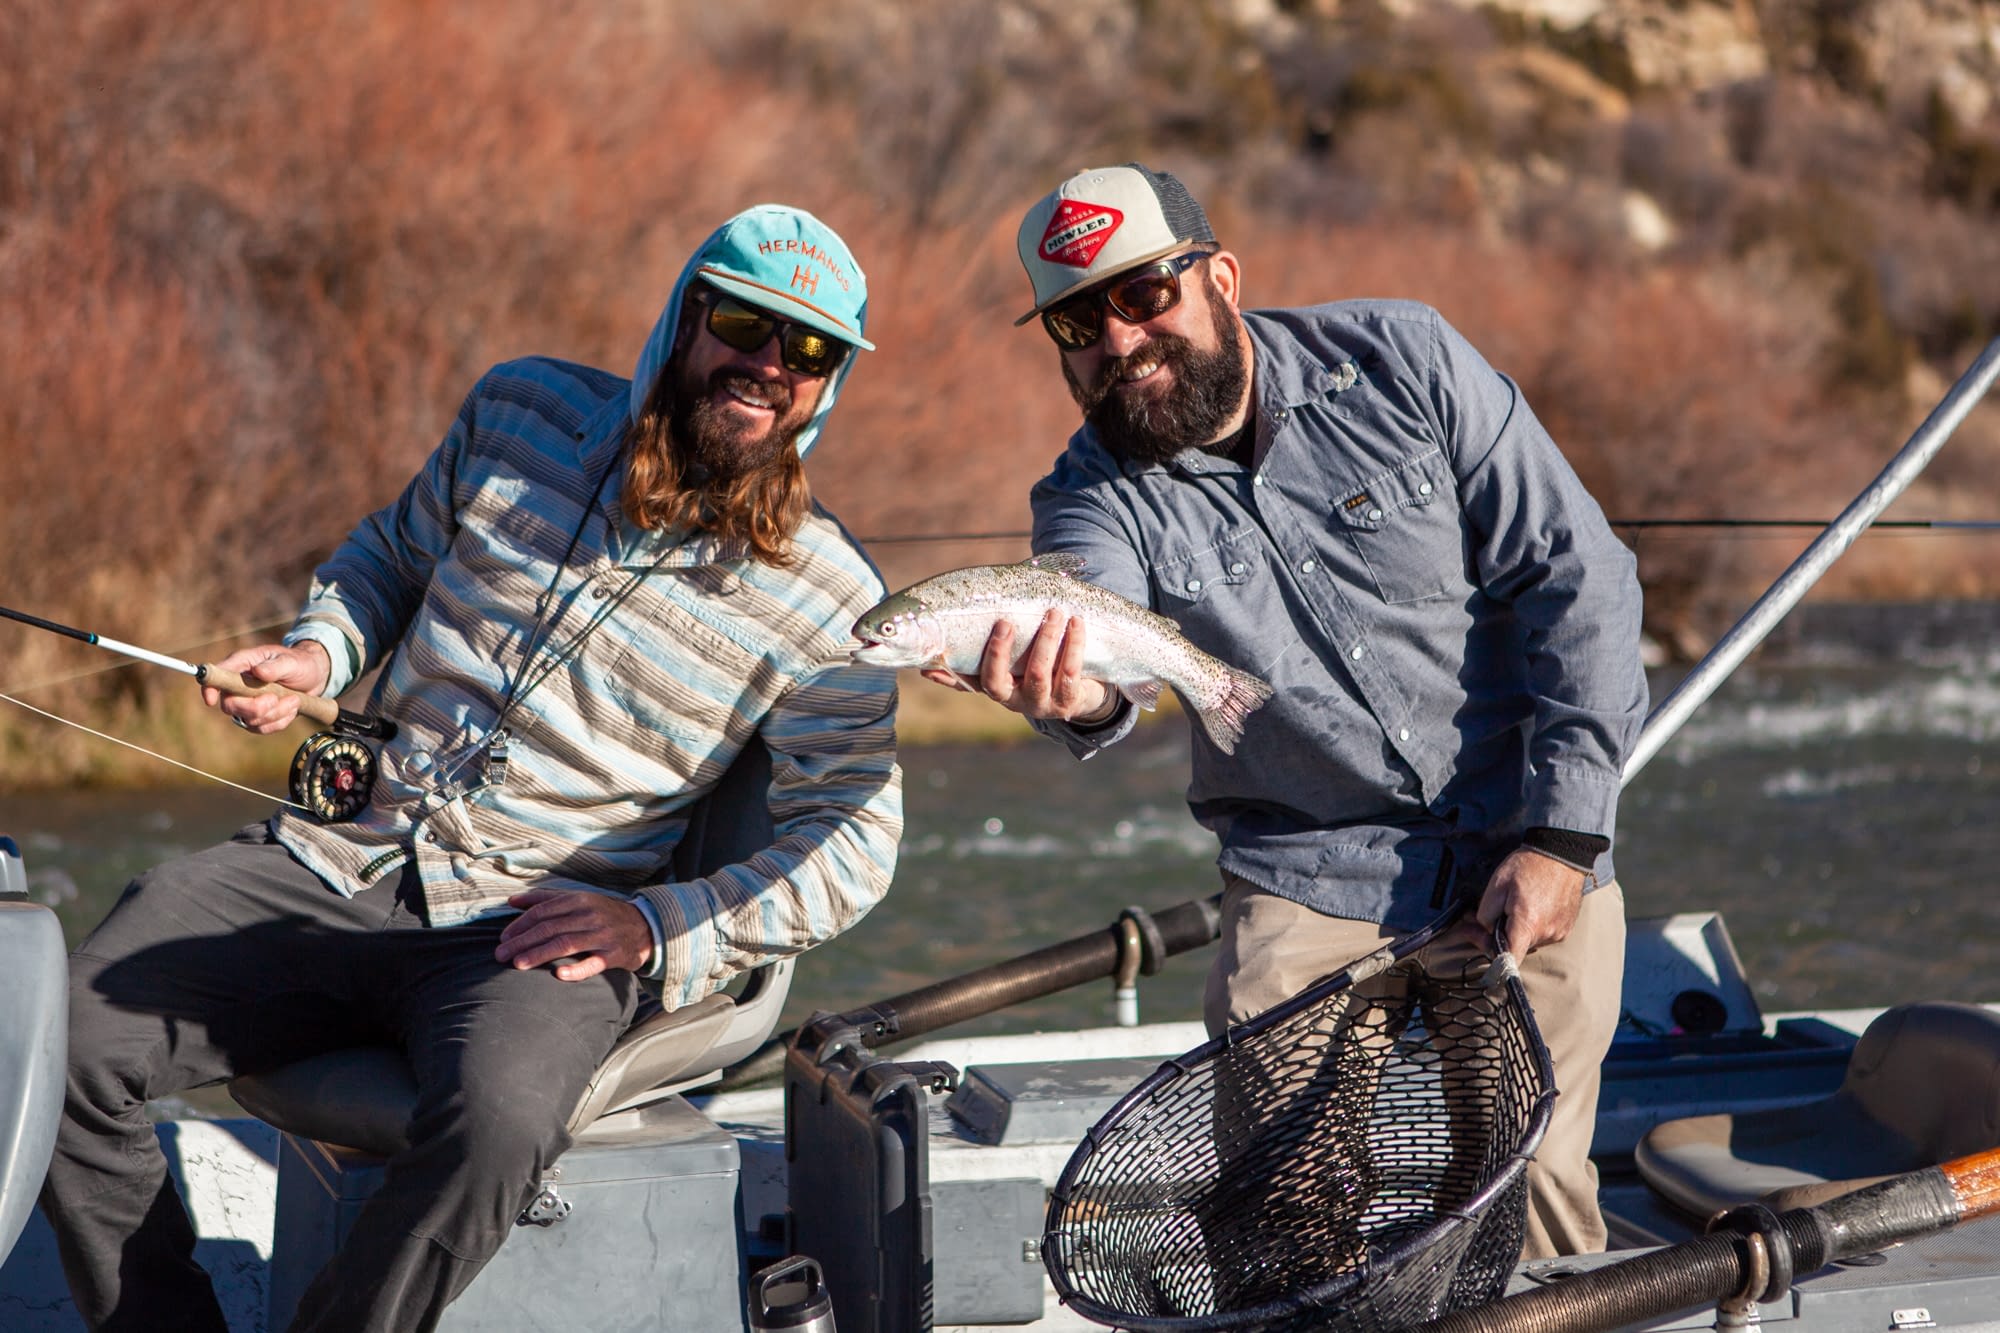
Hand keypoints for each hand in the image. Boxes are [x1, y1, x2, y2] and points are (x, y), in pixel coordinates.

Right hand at [202, 641, 332, 733]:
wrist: (314, 676)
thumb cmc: (299, 663)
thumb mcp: (291, 661)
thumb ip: (276, 666)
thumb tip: (259, 672)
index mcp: (242, 664)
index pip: (216, 677)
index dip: (209, 689)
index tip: (211, 700)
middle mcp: (239, 685)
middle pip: (230, 706)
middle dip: (253, 708)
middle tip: (275, 698)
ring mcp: (248, 703)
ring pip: (248, 720)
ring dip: (274, 714)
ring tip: (293, 700)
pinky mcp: (259, 717)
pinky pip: (262, 728)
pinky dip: (279, 722)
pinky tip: (291, 708)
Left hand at [496, 889, 653, 980]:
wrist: (644, 926)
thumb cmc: (602, 913)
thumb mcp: (577, 899)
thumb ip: (545, 898)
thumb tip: (511, 900)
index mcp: (579, 900)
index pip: (543, 912)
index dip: (520, 925)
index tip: (503, 938)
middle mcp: (590, 915)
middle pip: (550, 928)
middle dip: (522, 942)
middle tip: (500, 955)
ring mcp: (603, 935)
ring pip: (566, 944)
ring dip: (540, 954)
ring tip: (518, 964)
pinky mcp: (615, 955)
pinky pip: (594, 963)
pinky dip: (576, 969)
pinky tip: (558, 975)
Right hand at [917, 609, 1115, 723]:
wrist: (1083, 693)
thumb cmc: (1040, 665)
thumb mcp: (1014, 660)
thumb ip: (987, 649)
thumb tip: (944, 636)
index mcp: (996, 688)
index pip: (967, 682)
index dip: (949, 674)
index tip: (939, 656)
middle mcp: (1013, 700)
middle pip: (997, 681)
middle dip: (999, 652)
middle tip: (1005, 622)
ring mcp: (1040, 704)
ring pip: (1038, 674)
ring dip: (1045, 640)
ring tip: (1054, 612)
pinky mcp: (1067, 702)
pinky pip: (1069, 672)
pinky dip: (1073, 645)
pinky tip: (1076, 623)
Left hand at [1471, 848, 1584, 956]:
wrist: (1561, 854)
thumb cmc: (1529, 866)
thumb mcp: (1497, 885)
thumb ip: (1485, 914)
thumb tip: (1484, 930)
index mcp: (1528, 925)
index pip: (1510, 960)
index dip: (1494, 957)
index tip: (1483, 943)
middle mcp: (1546, 933)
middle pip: (1516, 947)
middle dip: (1497, 935)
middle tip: (1480, 918)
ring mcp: (1559, 932)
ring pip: (1528, 941)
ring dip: (1516, 930)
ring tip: (1508, 906)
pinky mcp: (1566, 928)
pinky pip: (1542, 934)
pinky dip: (1531, 926)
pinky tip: (1527, 907)